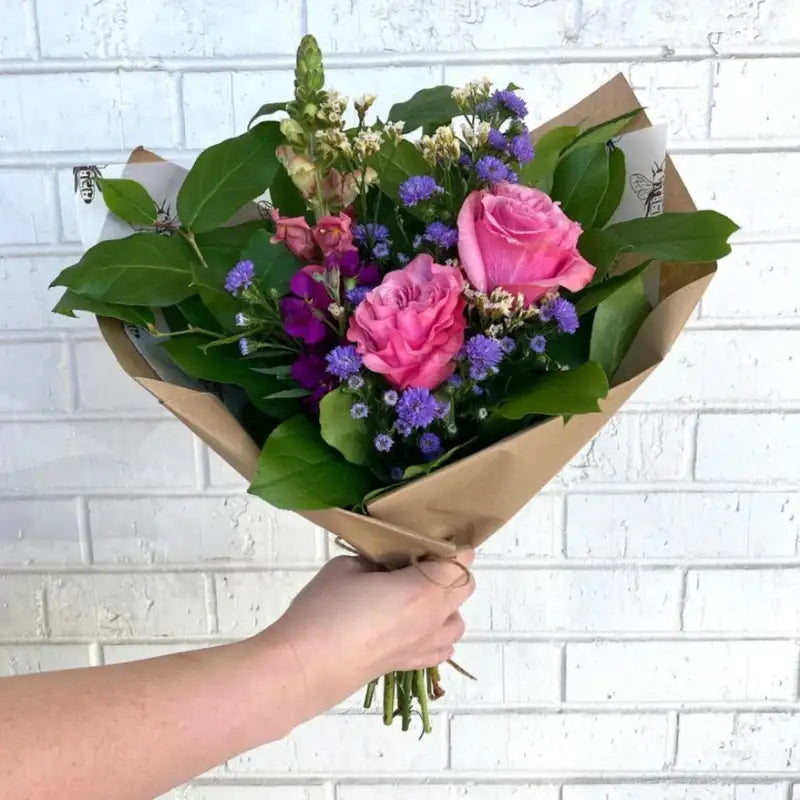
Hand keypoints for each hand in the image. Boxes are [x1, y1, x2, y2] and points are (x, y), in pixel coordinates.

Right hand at [265, 549, 474, 720]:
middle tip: (418, 560)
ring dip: (446, 603)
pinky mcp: (410, 665)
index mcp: (422, 589)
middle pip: (465, 587)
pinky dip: (437, 633)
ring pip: (457, 620)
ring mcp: (424, 646)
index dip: (450, 544)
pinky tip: (413, 625)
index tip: (429, 537)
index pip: (460, 559)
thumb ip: (377, 560)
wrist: (305, 666)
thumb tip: (388, 565)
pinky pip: (442, 647)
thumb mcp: (348, 566)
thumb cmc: (324, 610)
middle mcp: (433, 618)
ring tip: (414, 593)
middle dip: (450, 569)